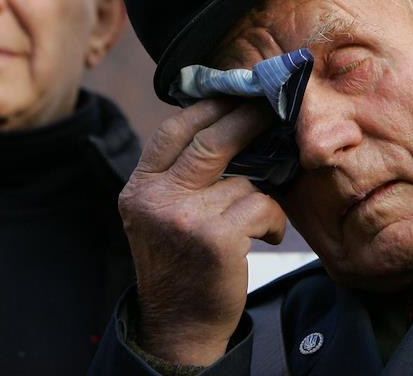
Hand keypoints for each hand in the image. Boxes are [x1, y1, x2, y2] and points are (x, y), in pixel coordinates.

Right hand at [118, 99, 286, 365]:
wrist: (180, 325)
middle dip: (247, 119)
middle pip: (210, 140)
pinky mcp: (216, 238)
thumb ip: (181, 173)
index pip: (173, 130)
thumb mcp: (162, 213)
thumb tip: (231, 120)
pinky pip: (262, 206)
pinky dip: (272, 220)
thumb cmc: (182, 262)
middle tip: (272, 107)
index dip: (209, 105)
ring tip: (256, 218)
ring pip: (243, 179)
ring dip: (260, 195)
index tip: (237, 89)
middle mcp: (156, 199)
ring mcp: (184, 218)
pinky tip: (266, 236)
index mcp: (140, 187)